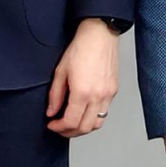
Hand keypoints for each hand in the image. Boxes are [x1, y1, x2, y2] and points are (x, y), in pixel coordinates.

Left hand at [46, 18, 118, 136]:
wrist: (100, 34)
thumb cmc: (81, 47)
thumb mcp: (61, 70)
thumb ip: (55, 95)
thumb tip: (52, 111)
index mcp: (82, 92)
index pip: (71, 122)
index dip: (58, 128)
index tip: (52, 124)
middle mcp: (98, 96)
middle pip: (84, 128)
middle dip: (69, 132)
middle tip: (60, 127)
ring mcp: (108, 94)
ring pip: (97, 123)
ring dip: (83, 128)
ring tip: (72, 122)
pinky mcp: (113, 90)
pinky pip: (104, 112)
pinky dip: (93, 116)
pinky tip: (84, 110)